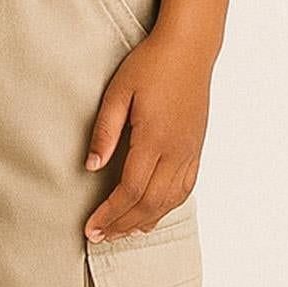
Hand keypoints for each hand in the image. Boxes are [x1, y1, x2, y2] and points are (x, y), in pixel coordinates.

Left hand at [81, 28, 210, 241]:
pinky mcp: (196, 148)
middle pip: (150, 203)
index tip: (91, 228)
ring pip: (170, 200)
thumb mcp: (118, 93)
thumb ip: (105, 132)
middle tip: (101, 238)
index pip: (130, 190)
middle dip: (124, 225)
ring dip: (146, 220)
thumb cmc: (151, 65)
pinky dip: (168, 206)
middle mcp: (176, 151)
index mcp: (154, 138)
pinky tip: (153, 212)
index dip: (109, 214)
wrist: (190, 48)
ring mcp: (190, 151)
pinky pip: (185, 188)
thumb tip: (92, 167)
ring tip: (124, 232)